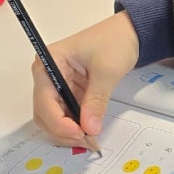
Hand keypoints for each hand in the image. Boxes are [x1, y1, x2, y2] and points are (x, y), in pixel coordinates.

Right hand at [32, 11, 139, 146]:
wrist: (129, 33)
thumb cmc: (115, 41)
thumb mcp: (106, 71)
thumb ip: (96, 101)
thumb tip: (89, 127)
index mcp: (49, 62)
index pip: (45, 100)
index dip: (59, 122)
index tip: (79, 133)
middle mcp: (48, 74)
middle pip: (44, 112)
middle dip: (62, 130)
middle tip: (85, 141)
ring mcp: (59, 84)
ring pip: (54, 117)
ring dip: (68, 131)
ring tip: (89, 138)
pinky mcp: (70, 91)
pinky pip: (67, 113)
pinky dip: (75, 125)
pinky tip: (89, 131)